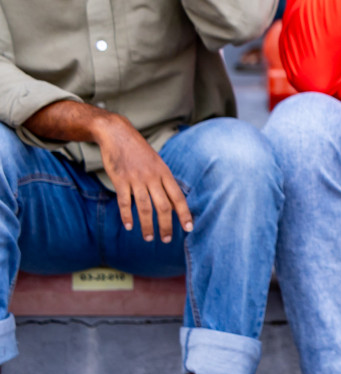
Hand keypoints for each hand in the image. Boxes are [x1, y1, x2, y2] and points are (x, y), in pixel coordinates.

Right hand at [93, 112, 192, 242]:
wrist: (118, 134)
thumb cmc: (139, 151)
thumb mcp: (157, 163)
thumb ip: (163, 181)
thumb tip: (172, 201)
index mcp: (165, 173)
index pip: (178, 197)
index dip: (184, 214)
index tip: (189, 228)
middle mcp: (153, 177)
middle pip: (163, 206)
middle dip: (166, 225)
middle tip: (167, 239)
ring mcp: (136, 179)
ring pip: (145, 207)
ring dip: (147, 225)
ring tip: (149, 238)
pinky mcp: (120, 180)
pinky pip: (125, 202)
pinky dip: (127, 216)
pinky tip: (129, 226)